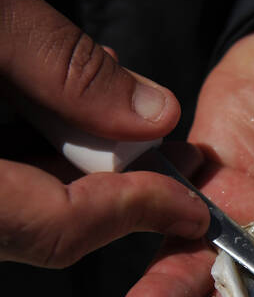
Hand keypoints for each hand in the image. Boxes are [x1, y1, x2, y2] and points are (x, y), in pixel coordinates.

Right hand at [0, 0, 208, 265]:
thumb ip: (66, 68)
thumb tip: (156, 114)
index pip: (58, 228)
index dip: (134, 213)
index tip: (191, 204)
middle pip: (44, 225)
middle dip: (116, 191)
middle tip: (168, 154)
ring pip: (23, 204)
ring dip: (78, 167)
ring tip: (122, 120)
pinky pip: (1, 180)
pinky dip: (35, 150)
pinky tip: (60, 104)